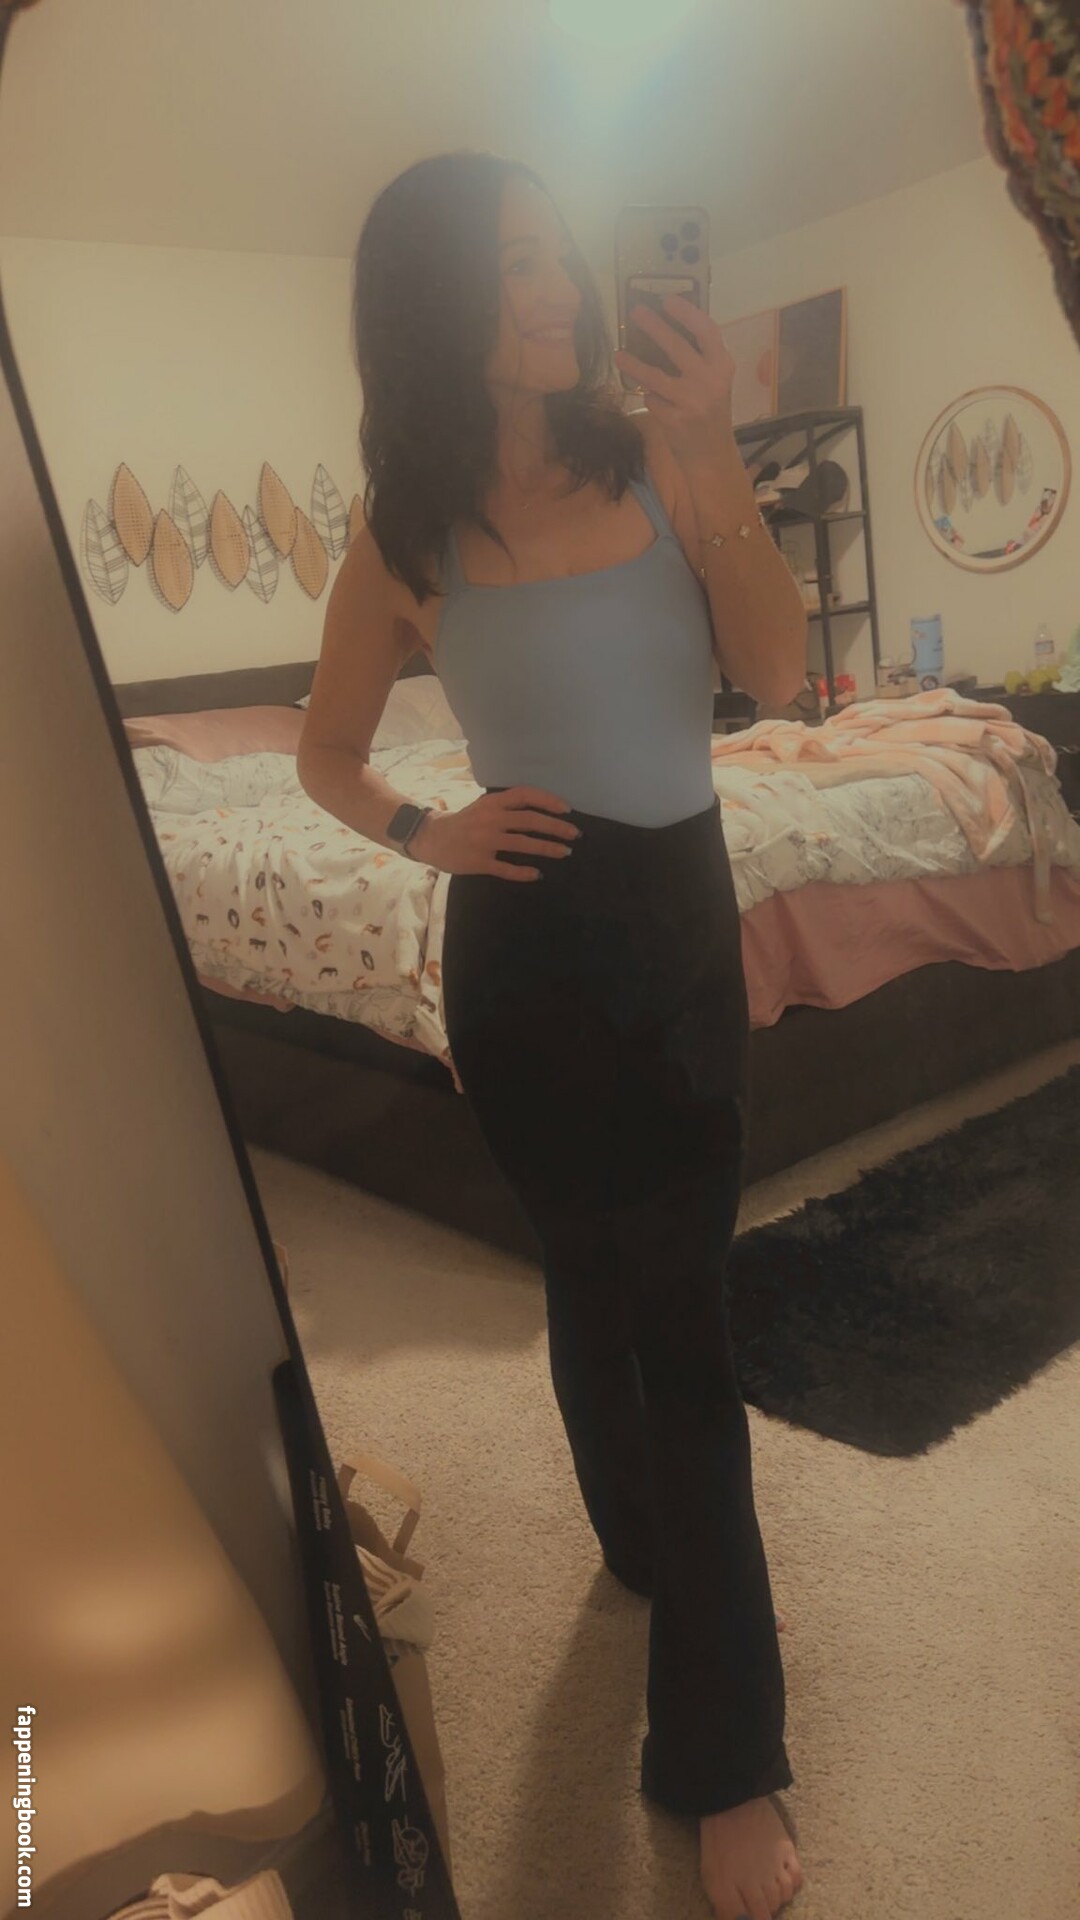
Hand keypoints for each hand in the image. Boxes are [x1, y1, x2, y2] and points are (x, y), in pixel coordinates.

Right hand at [411, 787, 579, 880]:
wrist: (432, 838)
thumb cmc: (465, 822)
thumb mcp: (484, 806)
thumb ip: (507, 806)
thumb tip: (542, 808)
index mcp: (492, 802)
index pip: (525, 796)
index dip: (548, 801)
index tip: (566, 809)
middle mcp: (490, 819)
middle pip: (529, 820)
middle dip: (556, 827)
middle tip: (574, 834)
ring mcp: (484, 841)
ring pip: (522, 844)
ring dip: (547, 848)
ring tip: (564, 852)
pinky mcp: (478, 862)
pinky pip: (505, 868)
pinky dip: (523, 872)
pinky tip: (537, 874)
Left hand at [614, 293, 736, 466]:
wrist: (712, 455)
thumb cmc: (710, 412)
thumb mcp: (715, 382)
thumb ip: (700, 359)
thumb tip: (667, 328)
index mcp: (723, 367)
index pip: (707, 331)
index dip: (687, 313)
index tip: (668, 300)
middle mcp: (710, 381)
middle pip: (677, 347)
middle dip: (654, 326)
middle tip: (636, 312)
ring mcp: (692, 402)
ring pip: (655, 376)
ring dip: (634, 364)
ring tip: (619, 354)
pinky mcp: (675, 420)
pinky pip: (652, 400)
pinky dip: (649, 397)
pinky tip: (651, 398)